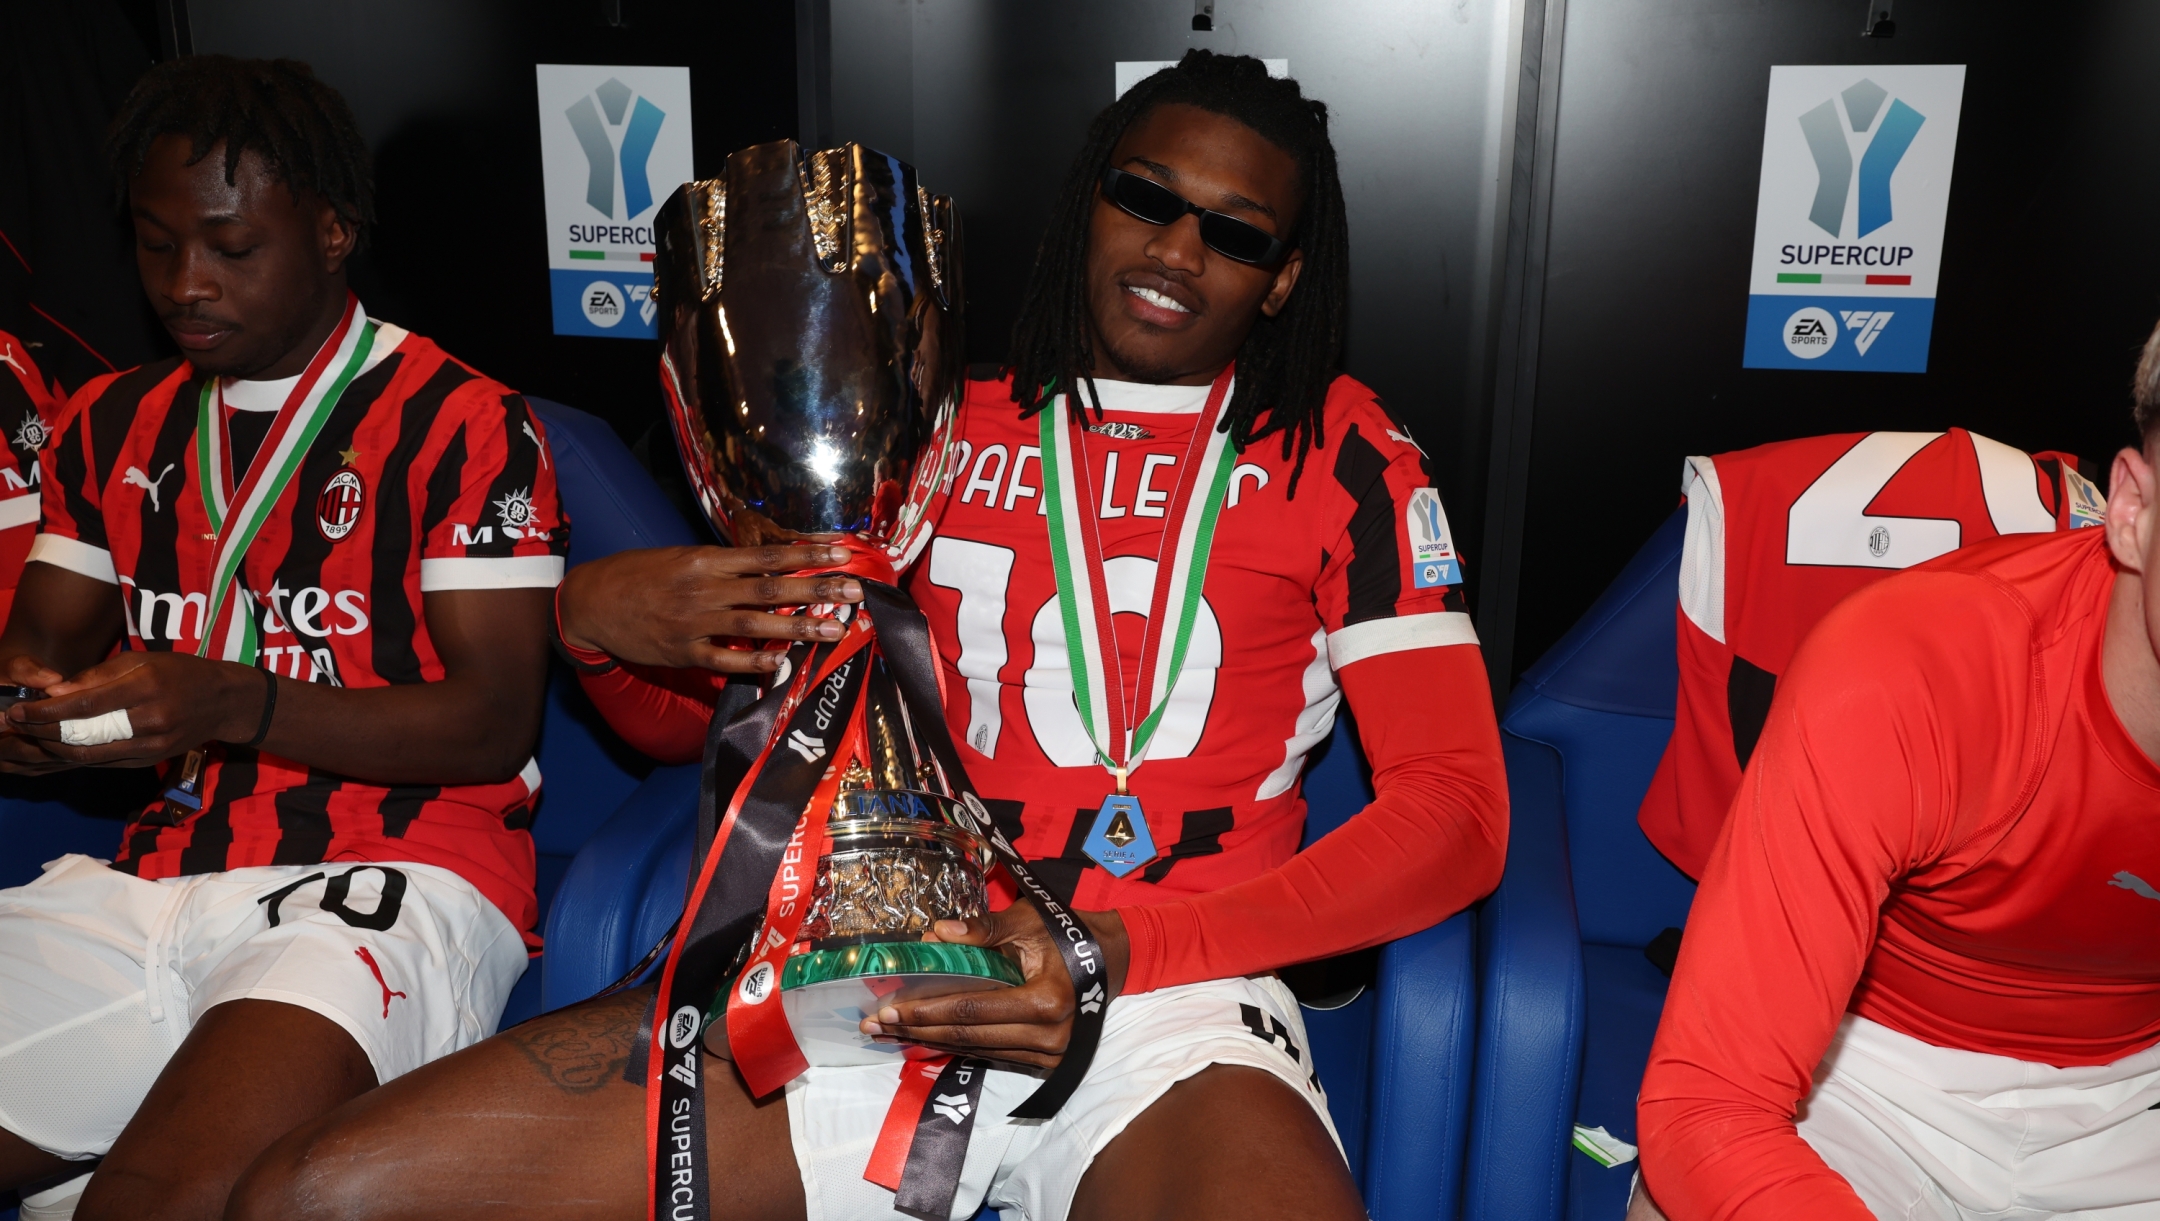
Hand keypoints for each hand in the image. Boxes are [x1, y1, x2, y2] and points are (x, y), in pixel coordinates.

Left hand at [4, 652, 262, 767]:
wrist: (225, 702)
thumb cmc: (182, 672)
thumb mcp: (142, 660)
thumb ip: (97, 676)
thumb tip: (55, 692)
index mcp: (146, 687)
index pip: (85, 705)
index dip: (46, 710)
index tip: (17, 708)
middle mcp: (150, 720)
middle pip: (82, 735)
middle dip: (41, 731)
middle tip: (14, 725)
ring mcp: (152, 745)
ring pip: (90, 755)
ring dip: (53, 748)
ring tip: (31, 737)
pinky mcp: (151, 759)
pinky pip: (105, 762)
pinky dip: (77, 756)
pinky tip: (59, 746)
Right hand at [556, 545, 864, 673]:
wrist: (592, 602)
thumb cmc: (638, 574)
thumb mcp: (680, 557)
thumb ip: (721, 564)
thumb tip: (767, 565)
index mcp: (706, 560)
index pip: (766, 555)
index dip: (806, 554)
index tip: (842, 552)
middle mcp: (705, 589)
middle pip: (770, 588)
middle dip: (817, 590)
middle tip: (855, 591)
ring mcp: (695, 623)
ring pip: (756, 625)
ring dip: (799, 628)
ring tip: (835, 629)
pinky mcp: (683, 652)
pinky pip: (725, 660)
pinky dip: (754, 662)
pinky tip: (782, 662)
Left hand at [861, 905, 1129, 1069]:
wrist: (1113, 959)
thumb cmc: (1069, 933)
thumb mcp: (1028, 920)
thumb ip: (984, 929)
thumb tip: (936, 933)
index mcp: (1045, 1001)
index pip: (970, 1010)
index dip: (925, 1010)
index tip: (887, 1008)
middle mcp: (1048, 1037)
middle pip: (968, 1037)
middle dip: (917, 1030)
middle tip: (874, 1025)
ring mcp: (1049, 1056)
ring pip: (977, 1051)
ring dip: (931, 1041)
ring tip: (891, 1033)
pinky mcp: (1046, 1063)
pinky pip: (993, 1055)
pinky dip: (959, 1046)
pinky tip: (928, 1038)